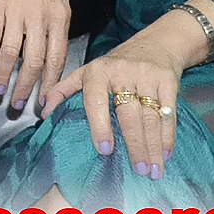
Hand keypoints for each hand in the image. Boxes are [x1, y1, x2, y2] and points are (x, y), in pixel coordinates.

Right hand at [0, 0, 70, 113]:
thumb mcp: (61, 1)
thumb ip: (56, 29)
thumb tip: (51, 59)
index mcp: (60, 19)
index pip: (56, 59)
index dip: (49, 84)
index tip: (43, 103)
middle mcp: (40, 18)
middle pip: (33, 61)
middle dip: (25, 87)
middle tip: (17, 105)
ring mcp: (17, 12)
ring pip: (10, 52)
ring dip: (2, 74)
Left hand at [44, 23, 189, 179]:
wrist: (157, 42)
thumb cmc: (116, 64)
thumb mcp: (88, 70)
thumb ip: (64, 90)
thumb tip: (44, 112)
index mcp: (97, 72)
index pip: (96, 101)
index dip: (99, 126)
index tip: (104, 150)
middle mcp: (121, 73)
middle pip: (129, 114)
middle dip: (135, 145)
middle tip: (139, 171)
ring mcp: (146, 77)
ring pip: (150, 117)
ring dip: (153, 146)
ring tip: (153, 170)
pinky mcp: (168, 81)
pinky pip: (169, 113)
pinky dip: (168, 135)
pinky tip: (166, 153)